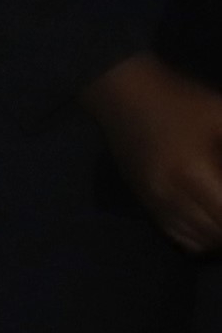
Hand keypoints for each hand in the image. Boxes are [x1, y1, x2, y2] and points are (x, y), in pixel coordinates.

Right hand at [86, 54, 221, 249]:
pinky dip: (202, 238)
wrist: (121, 92)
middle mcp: (171, 195)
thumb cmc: (178, 100)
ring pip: (200, 240)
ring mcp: (155, 202)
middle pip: (218, 233)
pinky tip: (213, 222)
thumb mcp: (221, 114)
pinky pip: (179, 236)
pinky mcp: (145, 201)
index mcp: (193, 172)